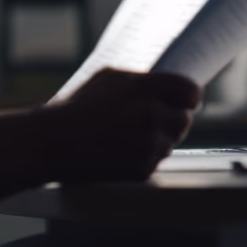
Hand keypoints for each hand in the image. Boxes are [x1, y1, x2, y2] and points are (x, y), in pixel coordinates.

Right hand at [44, 69, 200, 182]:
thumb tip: (169, 86)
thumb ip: (143, 81)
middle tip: (152, 118)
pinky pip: (157, 160)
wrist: (56, 142)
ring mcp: (149, 144)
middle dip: (172, 118)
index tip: (183, 100)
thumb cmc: (79, 106)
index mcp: (145, 87)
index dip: (187, 97)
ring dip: (160, 139)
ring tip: (130, 134)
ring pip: (172, 142)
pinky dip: (146, 156)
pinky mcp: (143, 168)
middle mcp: (152, 115)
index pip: (190, 92)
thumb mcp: (110, 78)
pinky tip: (123, 149)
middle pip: (185, 119)